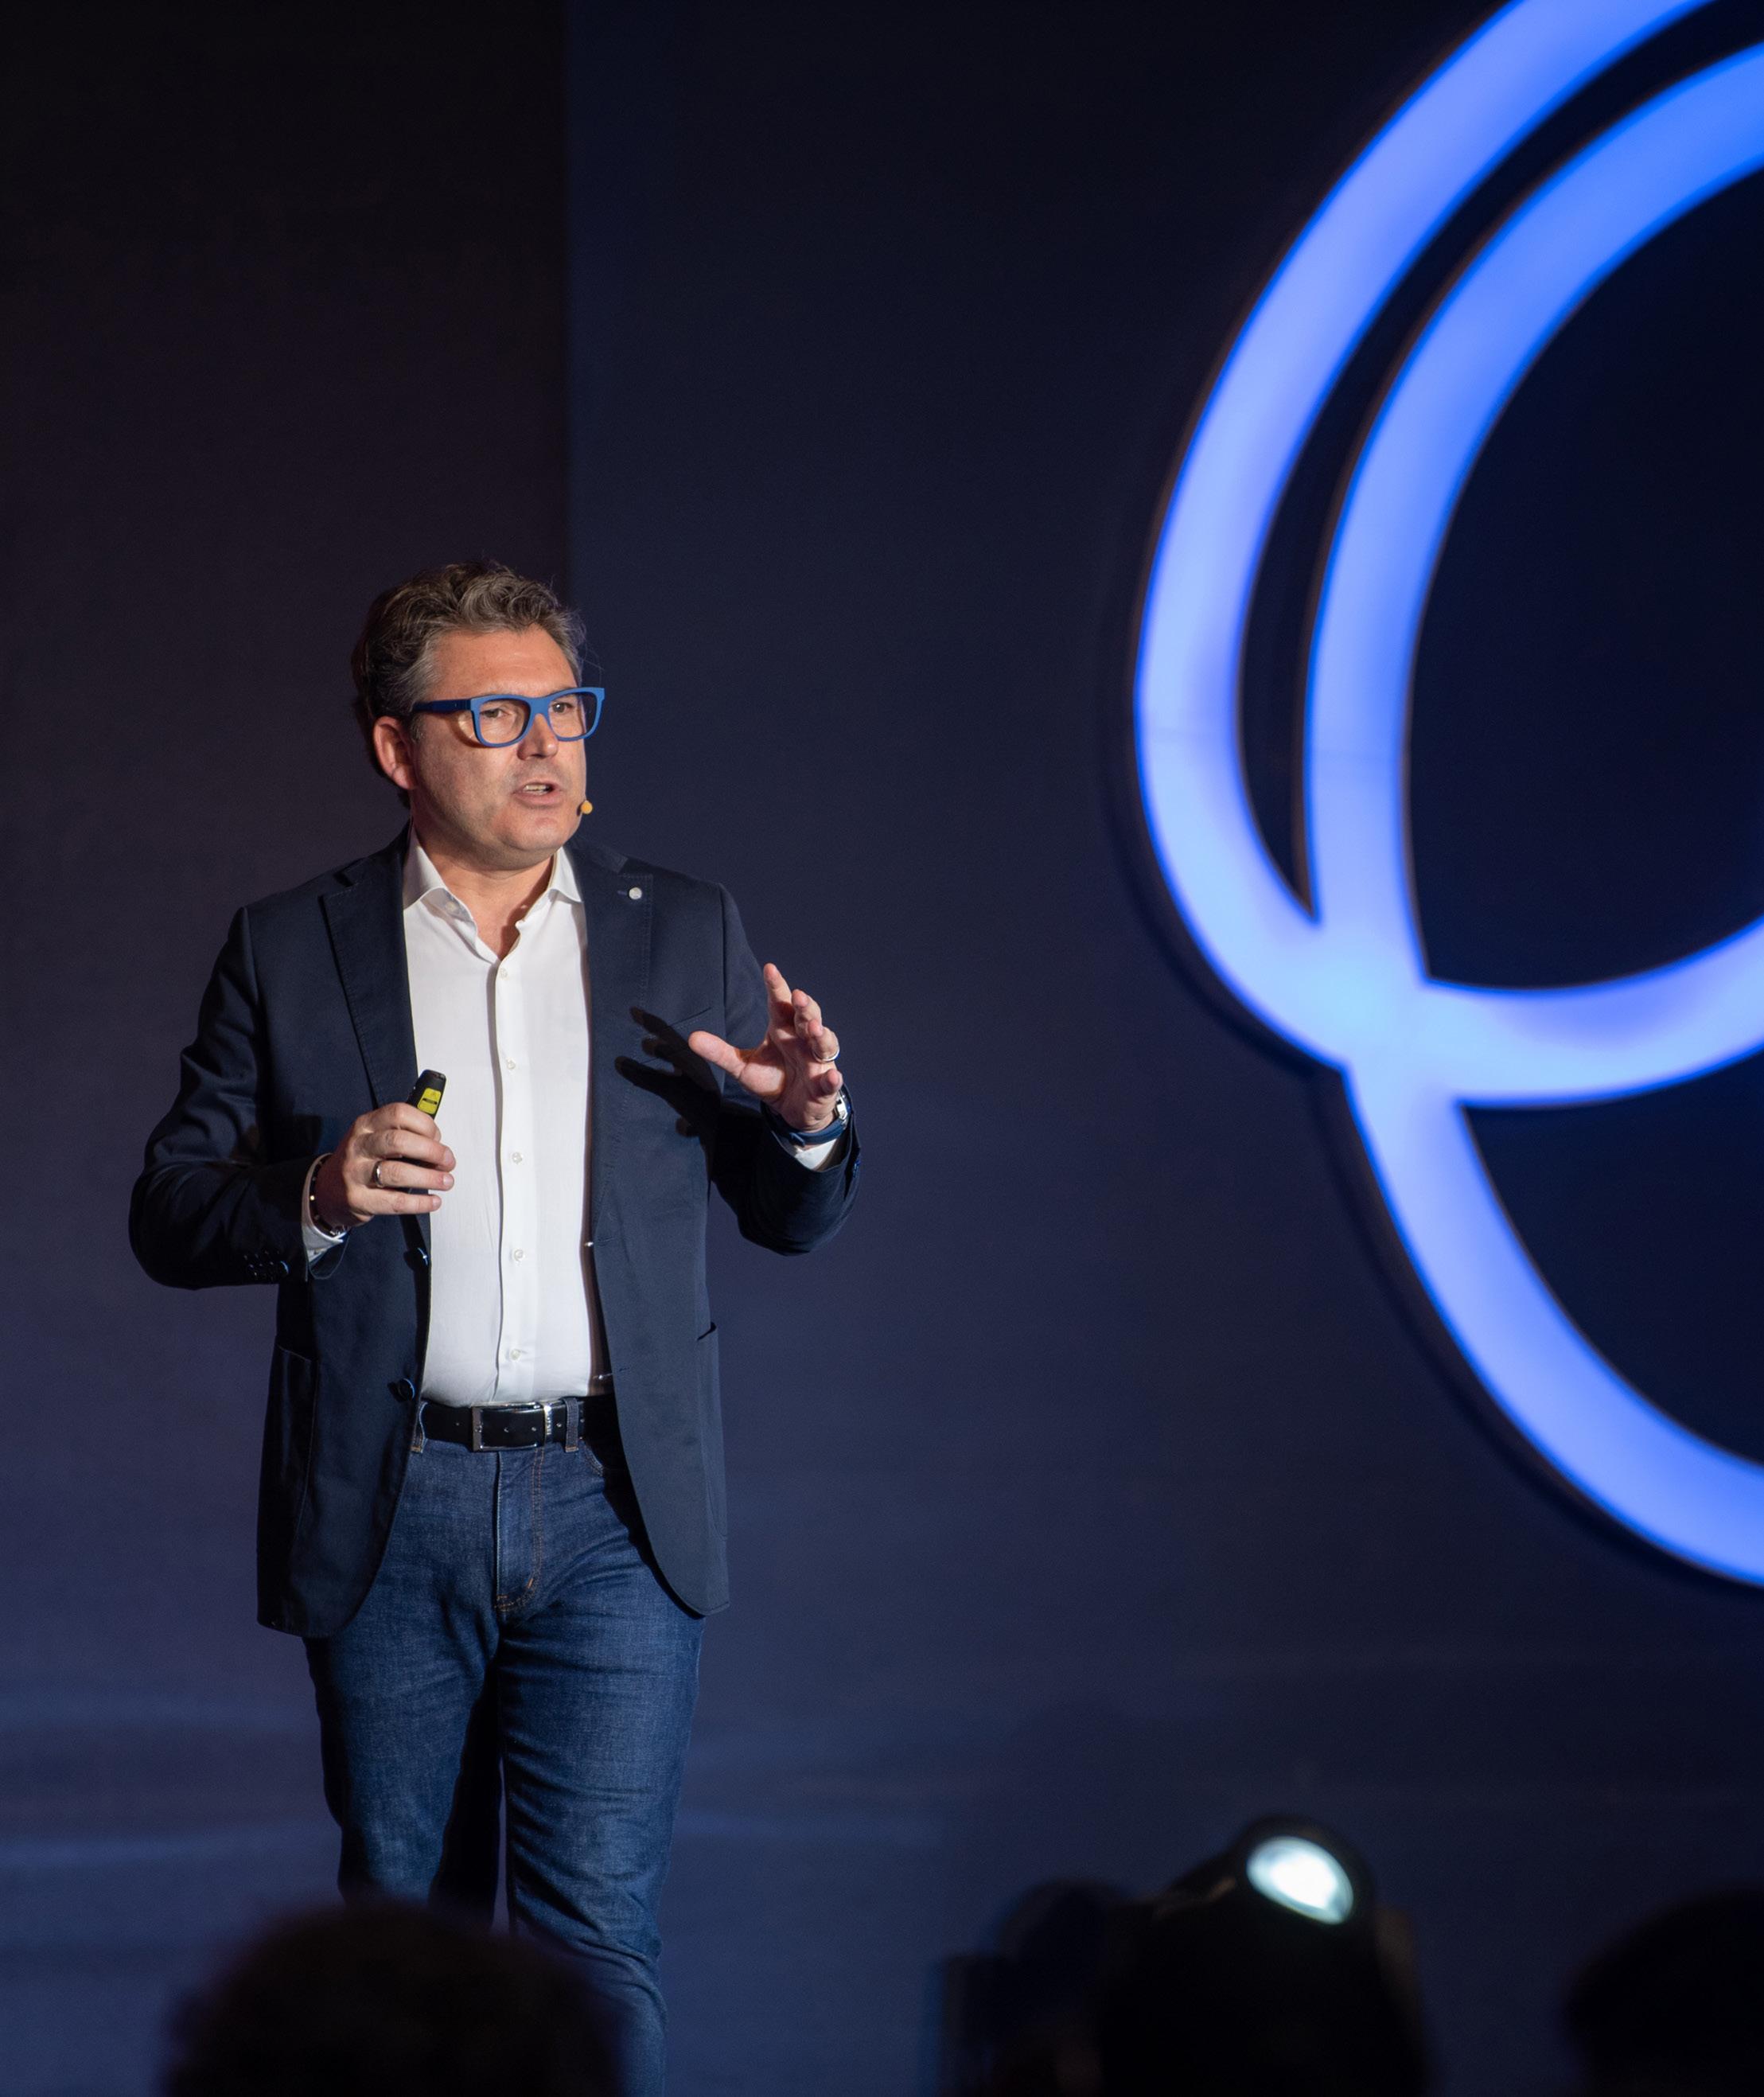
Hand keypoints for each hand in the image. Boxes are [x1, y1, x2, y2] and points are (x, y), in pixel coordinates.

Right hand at [312, 1103, 455, 1230]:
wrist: (327, 1190)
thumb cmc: (362, 1161)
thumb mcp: (375, 1138)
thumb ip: (404, 1136)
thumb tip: (439, 1146)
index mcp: (366, 1125)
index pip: (399, 1114)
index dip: (425, 1125)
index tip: (438, 1138)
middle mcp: (358, 1145)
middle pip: (399, 1141)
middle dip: (431, 1151)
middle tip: (448, 1161)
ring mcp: (355, 1172)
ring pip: (397, 1172)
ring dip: (429, 1178)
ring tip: (446, 1182)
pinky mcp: (358, 1199)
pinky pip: (394, 1201)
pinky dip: (419, 1203)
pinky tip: (433, 1201)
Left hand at [688, 964, 844, 1133]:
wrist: (792, 1110)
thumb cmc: (771, 1079)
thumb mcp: (741, 1066)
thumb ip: (720, 1052)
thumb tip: (691, 1038)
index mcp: (783, 1029)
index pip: (780, 1003)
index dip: (776, 986)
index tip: (769, 968)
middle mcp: (803, 1040)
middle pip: (807, 1017)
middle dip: (805, 1007)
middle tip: (798, 997)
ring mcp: (817, 1061)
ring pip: (824, 1043)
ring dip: (821, 1035)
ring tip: (812, 1029)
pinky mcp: (824, 1085)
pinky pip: (831, 1081)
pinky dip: (833, 1079)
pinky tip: (832, 1076)